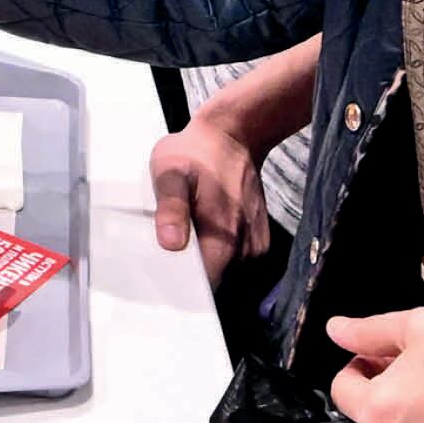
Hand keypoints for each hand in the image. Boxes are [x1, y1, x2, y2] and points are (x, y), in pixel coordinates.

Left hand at [149, 115, 267, 280]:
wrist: (233, 136)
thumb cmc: (195, 153)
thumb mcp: (170, 172)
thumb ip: (171, 209)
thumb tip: (172, 244)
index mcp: (223, 240)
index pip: (202, 286)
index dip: (181, 286)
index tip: (164, 275)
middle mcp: (245, 249)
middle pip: (214, 281)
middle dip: (190, 273)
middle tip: (169, 248)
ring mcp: (256, 245)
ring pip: (225, 270)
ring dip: (206, 259)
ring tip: (188, 234)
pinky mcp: (259, 239)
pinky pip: (235, 258)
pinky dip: (219, 250)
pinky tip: (205, 230)